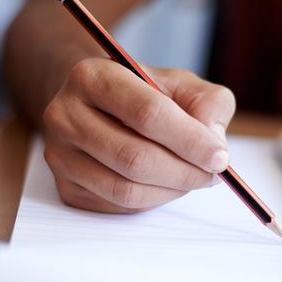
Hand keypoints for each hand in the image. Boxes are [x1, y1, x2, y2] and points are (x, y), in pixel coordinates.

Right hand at [43, 58, 235, 212]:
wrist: (100, 106)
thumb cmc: (145, 94)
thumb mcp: (182, 84)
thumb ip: (208, 102)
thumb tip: (213, 140)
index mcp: (92, 76)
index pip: (147, 113)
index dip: (190, 140)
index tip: (220, 157)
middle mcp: (65, 114)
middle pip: (134, 157)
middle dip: (184, 171)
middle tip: (214, 174)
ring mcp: (60, 154)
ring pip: (126, 189)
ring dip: (172, 190)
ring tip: (194, 177)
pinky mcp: (66, 186)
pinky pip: (119, 205)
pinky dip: (154, 200)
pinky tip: (167, 183)